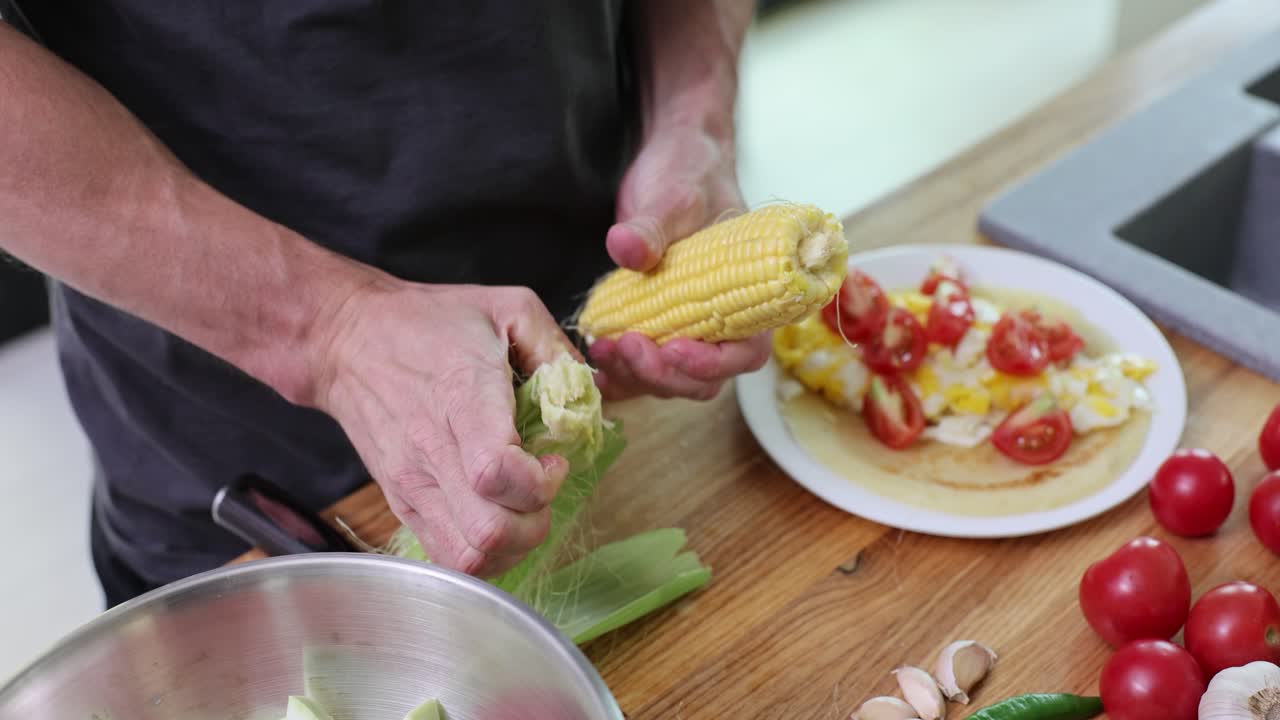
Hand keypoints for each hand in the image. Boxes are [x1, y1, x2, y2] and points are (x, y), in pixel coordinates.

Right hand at [310, 278, 576, 577]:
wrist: (346, 340)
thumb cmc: (429, 322)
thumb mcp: (506, 306)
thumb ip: (556, 347)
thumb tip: (587, 392)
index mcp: (462, 397)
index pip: (496, 472)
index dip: (540, 482)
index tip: (553, 460)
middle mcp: (432, 452)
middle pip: (489, 532)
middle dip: (535, 523)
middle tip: (541, 489)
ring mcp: (411, 485)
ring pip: (468, 558)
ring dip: (511, 545)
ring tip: (520, 508)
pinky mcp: (401, 503)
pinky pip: (447, 557)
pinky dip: (484, 553)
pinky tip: (496, 516)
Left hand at [593, 122, 768, 400]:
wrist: (671, 164)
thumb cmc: (689, 175)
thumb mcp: (674, 194)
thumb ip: (653, 225)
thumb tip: (627, 248)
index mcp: (751, 296)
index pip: (745, 353)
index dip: (713, 363)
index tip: (675, 347)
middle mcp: (722, 323)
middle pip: (703, 379)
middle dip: (664, 374)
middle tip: (627, 346)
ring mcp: (687, 330)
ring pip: (670, 380)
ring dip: (636, 377)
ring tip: (603, 349)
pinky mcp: (654, 328)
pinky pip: (641, 368)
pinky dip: (620, 375)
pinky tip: (596, 368)